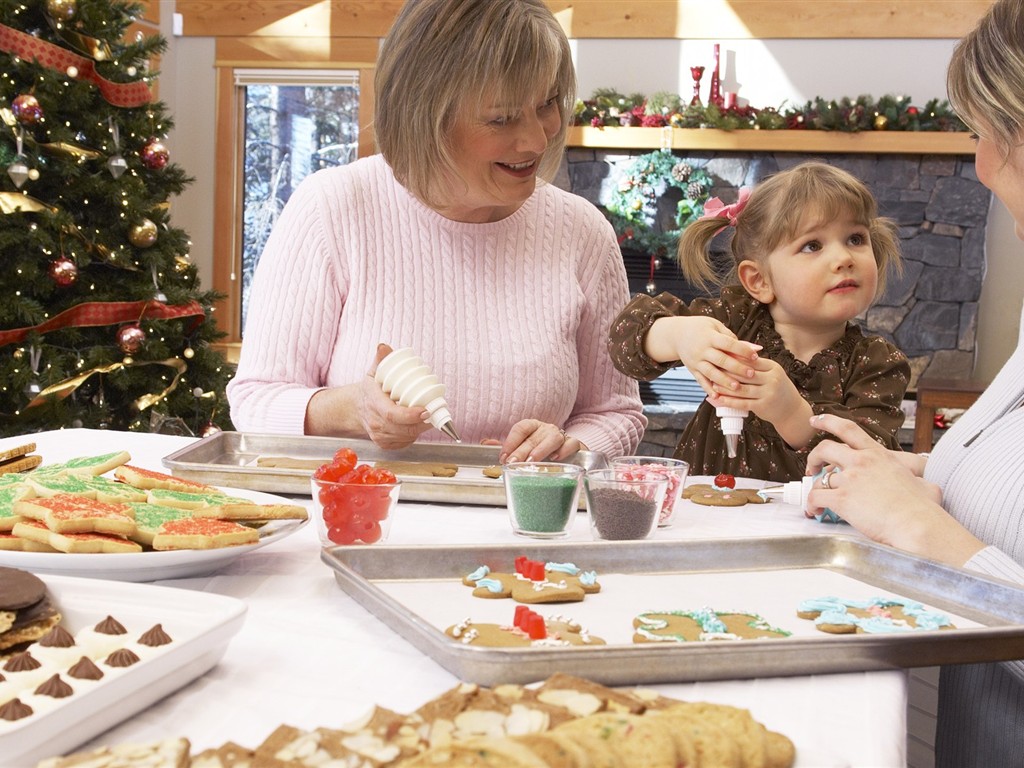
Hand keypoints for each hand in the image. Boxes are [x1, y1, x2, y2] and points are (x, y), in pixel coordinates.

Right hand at [305, 343, 431, 447]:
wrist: (355, 408)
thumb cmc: (369, 390)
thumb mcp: (373, 373)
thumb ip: (380, 360)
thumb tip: (384, 347)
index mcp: (374, 404)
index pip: (394, 415)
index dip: (412, 415)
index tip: (426, 410)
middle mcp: (375, 423)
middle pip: (403, 429)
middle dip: (422, 423)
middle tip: (434, 412)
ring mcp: (379, 436)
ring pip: (406, 437)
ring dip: (420, 429)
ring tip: (429, 418)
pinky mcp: (384, 444)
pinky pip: (403, 444)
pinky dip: (413, 437)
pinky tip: (418, 426)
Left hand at [499, 419, 581, 462]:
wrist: (568, 452)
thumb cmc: (542, 449)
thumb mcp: (523, 447)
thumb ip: (506, 446)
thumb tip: (485, 442)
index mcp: (532, 426)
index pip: (520, 428)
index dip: (511, 442)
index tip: (503, 456)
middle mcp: (546, 429)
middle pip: (533, 437)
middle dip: (521, 451)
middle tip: (512, 463)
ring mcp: (560, 435)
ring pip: (552, 438)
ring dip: (541, 450)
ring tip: (531, 461)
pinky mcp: (574, 444)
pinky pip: (571, 444)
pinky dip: (564, 450)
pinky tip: (556, 458)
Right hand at [648, 316, 760, 394]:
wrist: (676, 334)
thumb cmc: (701, 328)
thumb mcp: (715, 326)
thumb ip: (732, 337)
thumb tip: (754, 348)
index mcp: (710, 337)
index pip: (728, 344)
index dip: (742, 350)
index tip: (755, 356)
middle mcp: (702, 350)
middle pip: (721, 360)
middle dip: (737, 368)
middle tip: (751, 374)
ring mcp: (696, 361)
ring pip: (711, 373)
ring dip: (724, 381)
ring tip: (737, 388)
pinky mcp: (692, 370)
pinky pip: (700, 380)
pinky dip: (708, 389)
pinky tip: (717, 397)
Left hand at [708, 357, 811, 445]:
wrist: (791, 409)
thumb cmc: (776, 388)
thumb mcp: (771, 373)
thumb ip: (756, 366)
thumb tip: (733, 354)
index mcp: (773, 367)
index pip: (750, 361)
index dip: (734, 359)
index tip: (720, 357)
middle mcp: (772, 379)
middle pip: (744, 374)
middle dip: (727, 372)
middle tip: (712, 370)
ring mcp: (768, 393)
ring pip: (742, 389)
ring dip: (725, 387)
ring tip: (713, 385)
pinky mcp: (763, 406)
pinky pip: (742, 403)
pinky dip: (729, 401)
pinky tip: (719, 399)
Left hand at [804, 414, 982, 566]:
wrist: (917, 524)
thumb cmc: (924, 509)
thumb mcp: (924, 484)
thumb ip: (918, 480)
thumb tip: (927, 486)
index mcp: (879, 455)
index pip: (848, 429)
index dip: (828, 421)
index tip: (815, 420)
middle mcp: (862, 462)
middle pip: (824, 448)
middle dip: (814, 457)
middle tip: (812, 468)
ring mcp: (850, 479)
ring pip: (819, 478)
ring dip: (814, 488)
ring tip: (817, 500)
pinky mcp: (842, 499)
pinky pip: (816, 497)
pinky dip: (811, 504)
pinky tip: (815, 511)